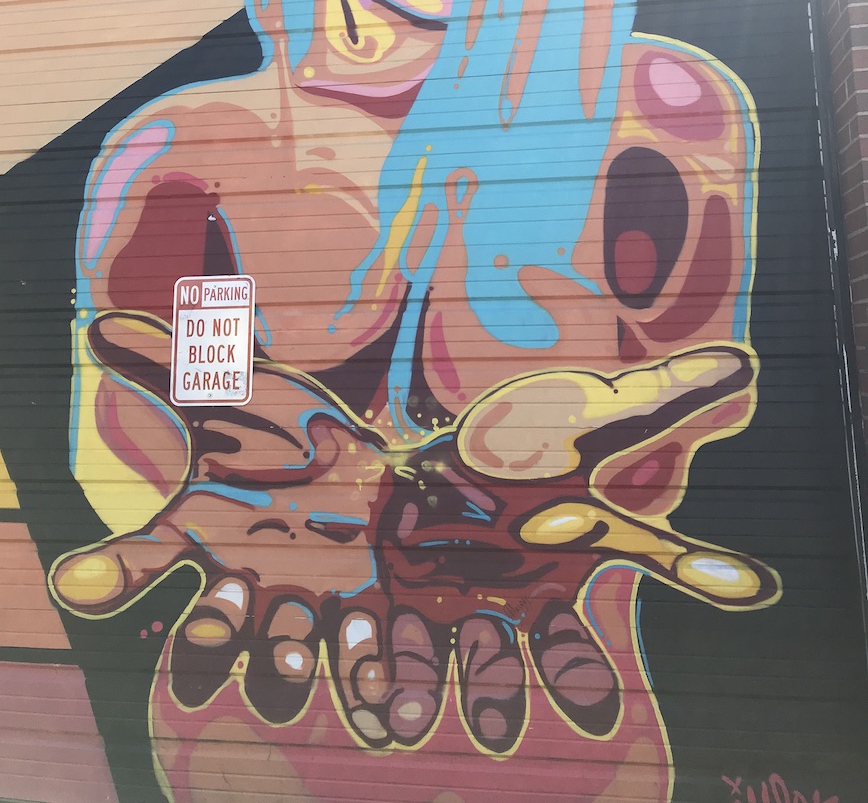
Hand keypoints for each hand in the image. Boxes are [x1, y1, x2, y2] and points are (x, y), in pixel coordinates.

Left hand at [374, 343, 780, 751]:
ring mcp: (430, 596)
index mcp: (547, 580)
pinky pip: (365, 633)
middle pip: (495, 666)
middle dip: (493, 695)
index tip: (598, 716)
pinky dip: (356, 659)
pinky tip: (352, 679)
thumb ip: (661, 406)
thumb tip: (743, 366)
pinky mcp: (378, 579)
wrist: (460, 429)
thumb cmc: (530, 436)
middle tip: (494, 729)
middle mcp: (492, 602)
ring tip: (404, 718)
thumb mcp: (589, 421)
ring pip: (426, 658)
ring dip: (417, 689)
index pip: (573, 646)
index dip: (584, 679)